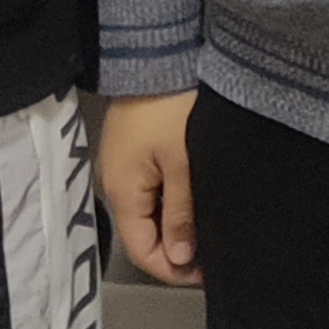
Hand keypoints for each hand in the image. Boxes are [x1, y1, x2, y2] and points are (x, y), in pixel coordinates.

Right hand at [100, 91, 201, 285]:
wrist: (158, 55)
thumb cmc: (170, 105)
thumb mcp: (183, 164)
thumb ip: (180, 213)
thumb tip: (178, 256)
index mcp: (122, 192)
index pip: (142, 251)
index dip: (173, 270)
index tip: (206, 273)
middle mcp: (115, 183)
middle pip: (143, 234)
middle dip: (176, 249)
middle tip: (214, 253)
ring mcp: (122, 167)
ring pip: (148, 213)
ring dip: (175, 225)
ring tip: (208, 228)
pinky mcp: (133, 151)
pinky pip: (149, 190)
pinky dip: (170, 201)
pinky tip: (193, 200)